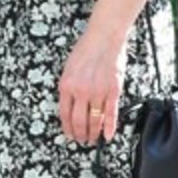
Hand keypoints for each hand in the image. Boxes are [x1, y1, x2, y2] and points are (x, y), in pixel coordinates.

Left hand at [58, 28, 126, 144]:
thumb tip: (70, 106)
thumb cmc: (86, 49)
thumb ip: (68, 87)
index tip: (69, 135)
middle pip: (78, 121)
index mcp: (66, 85)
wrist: (104, 37)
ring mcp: (98, 92)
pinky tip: (108, 135)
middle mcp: (81, 91)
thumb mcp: (68, 69)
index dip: (67, 128)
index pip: (64, 114)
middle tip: (81, 140)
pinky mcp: (113, 91)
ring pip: (94, 121)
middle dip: (79, 135)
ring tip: (92, 140)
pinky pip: (111, 114)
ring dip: (93, 133)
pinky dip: (110, 127)